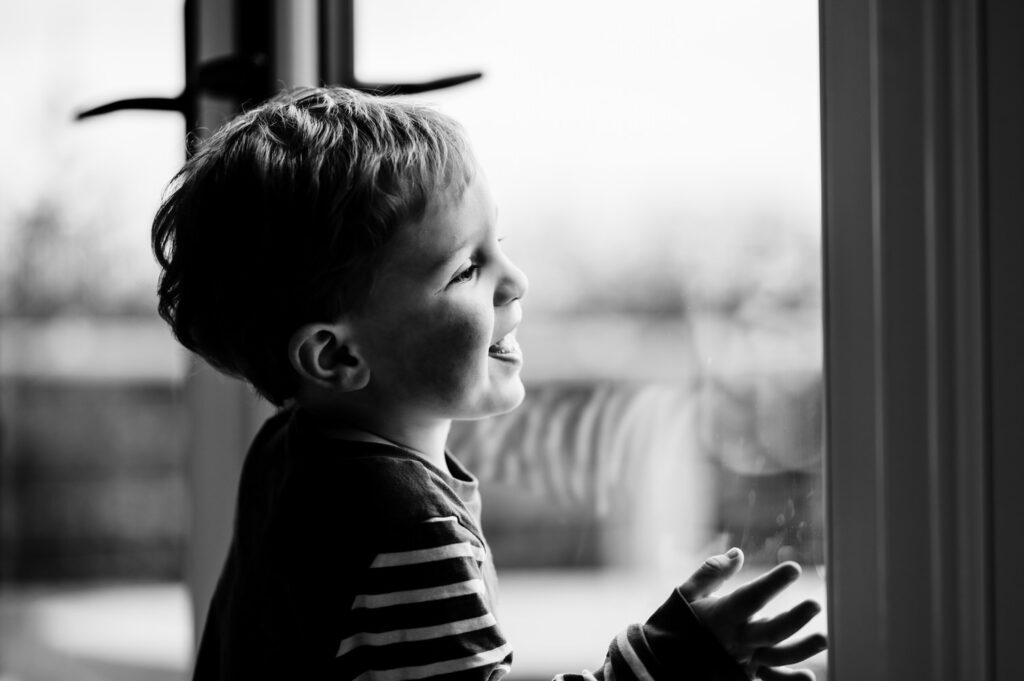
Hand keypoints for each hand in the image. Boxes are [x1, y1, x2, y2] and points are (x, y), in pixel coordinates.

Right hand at [679, 548, 826, 680]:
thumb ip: (712, 572)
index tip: (793, 568)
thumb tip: (738, 553)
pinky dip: (790, 680)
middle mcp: (734, 642)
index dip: (773, 583)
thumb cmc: (671, 625)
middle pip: (771, 631)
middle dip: (795, 618)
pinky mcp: (741, 677)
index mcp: (720, 617)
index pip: (752, 597)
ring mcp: (740, 662)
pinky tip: (808, 675)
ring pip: (778, 658)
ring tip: (824, 639)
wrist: (656, 665)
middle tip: (816, 605)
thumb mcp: (685, 594)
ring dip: (802, 649)